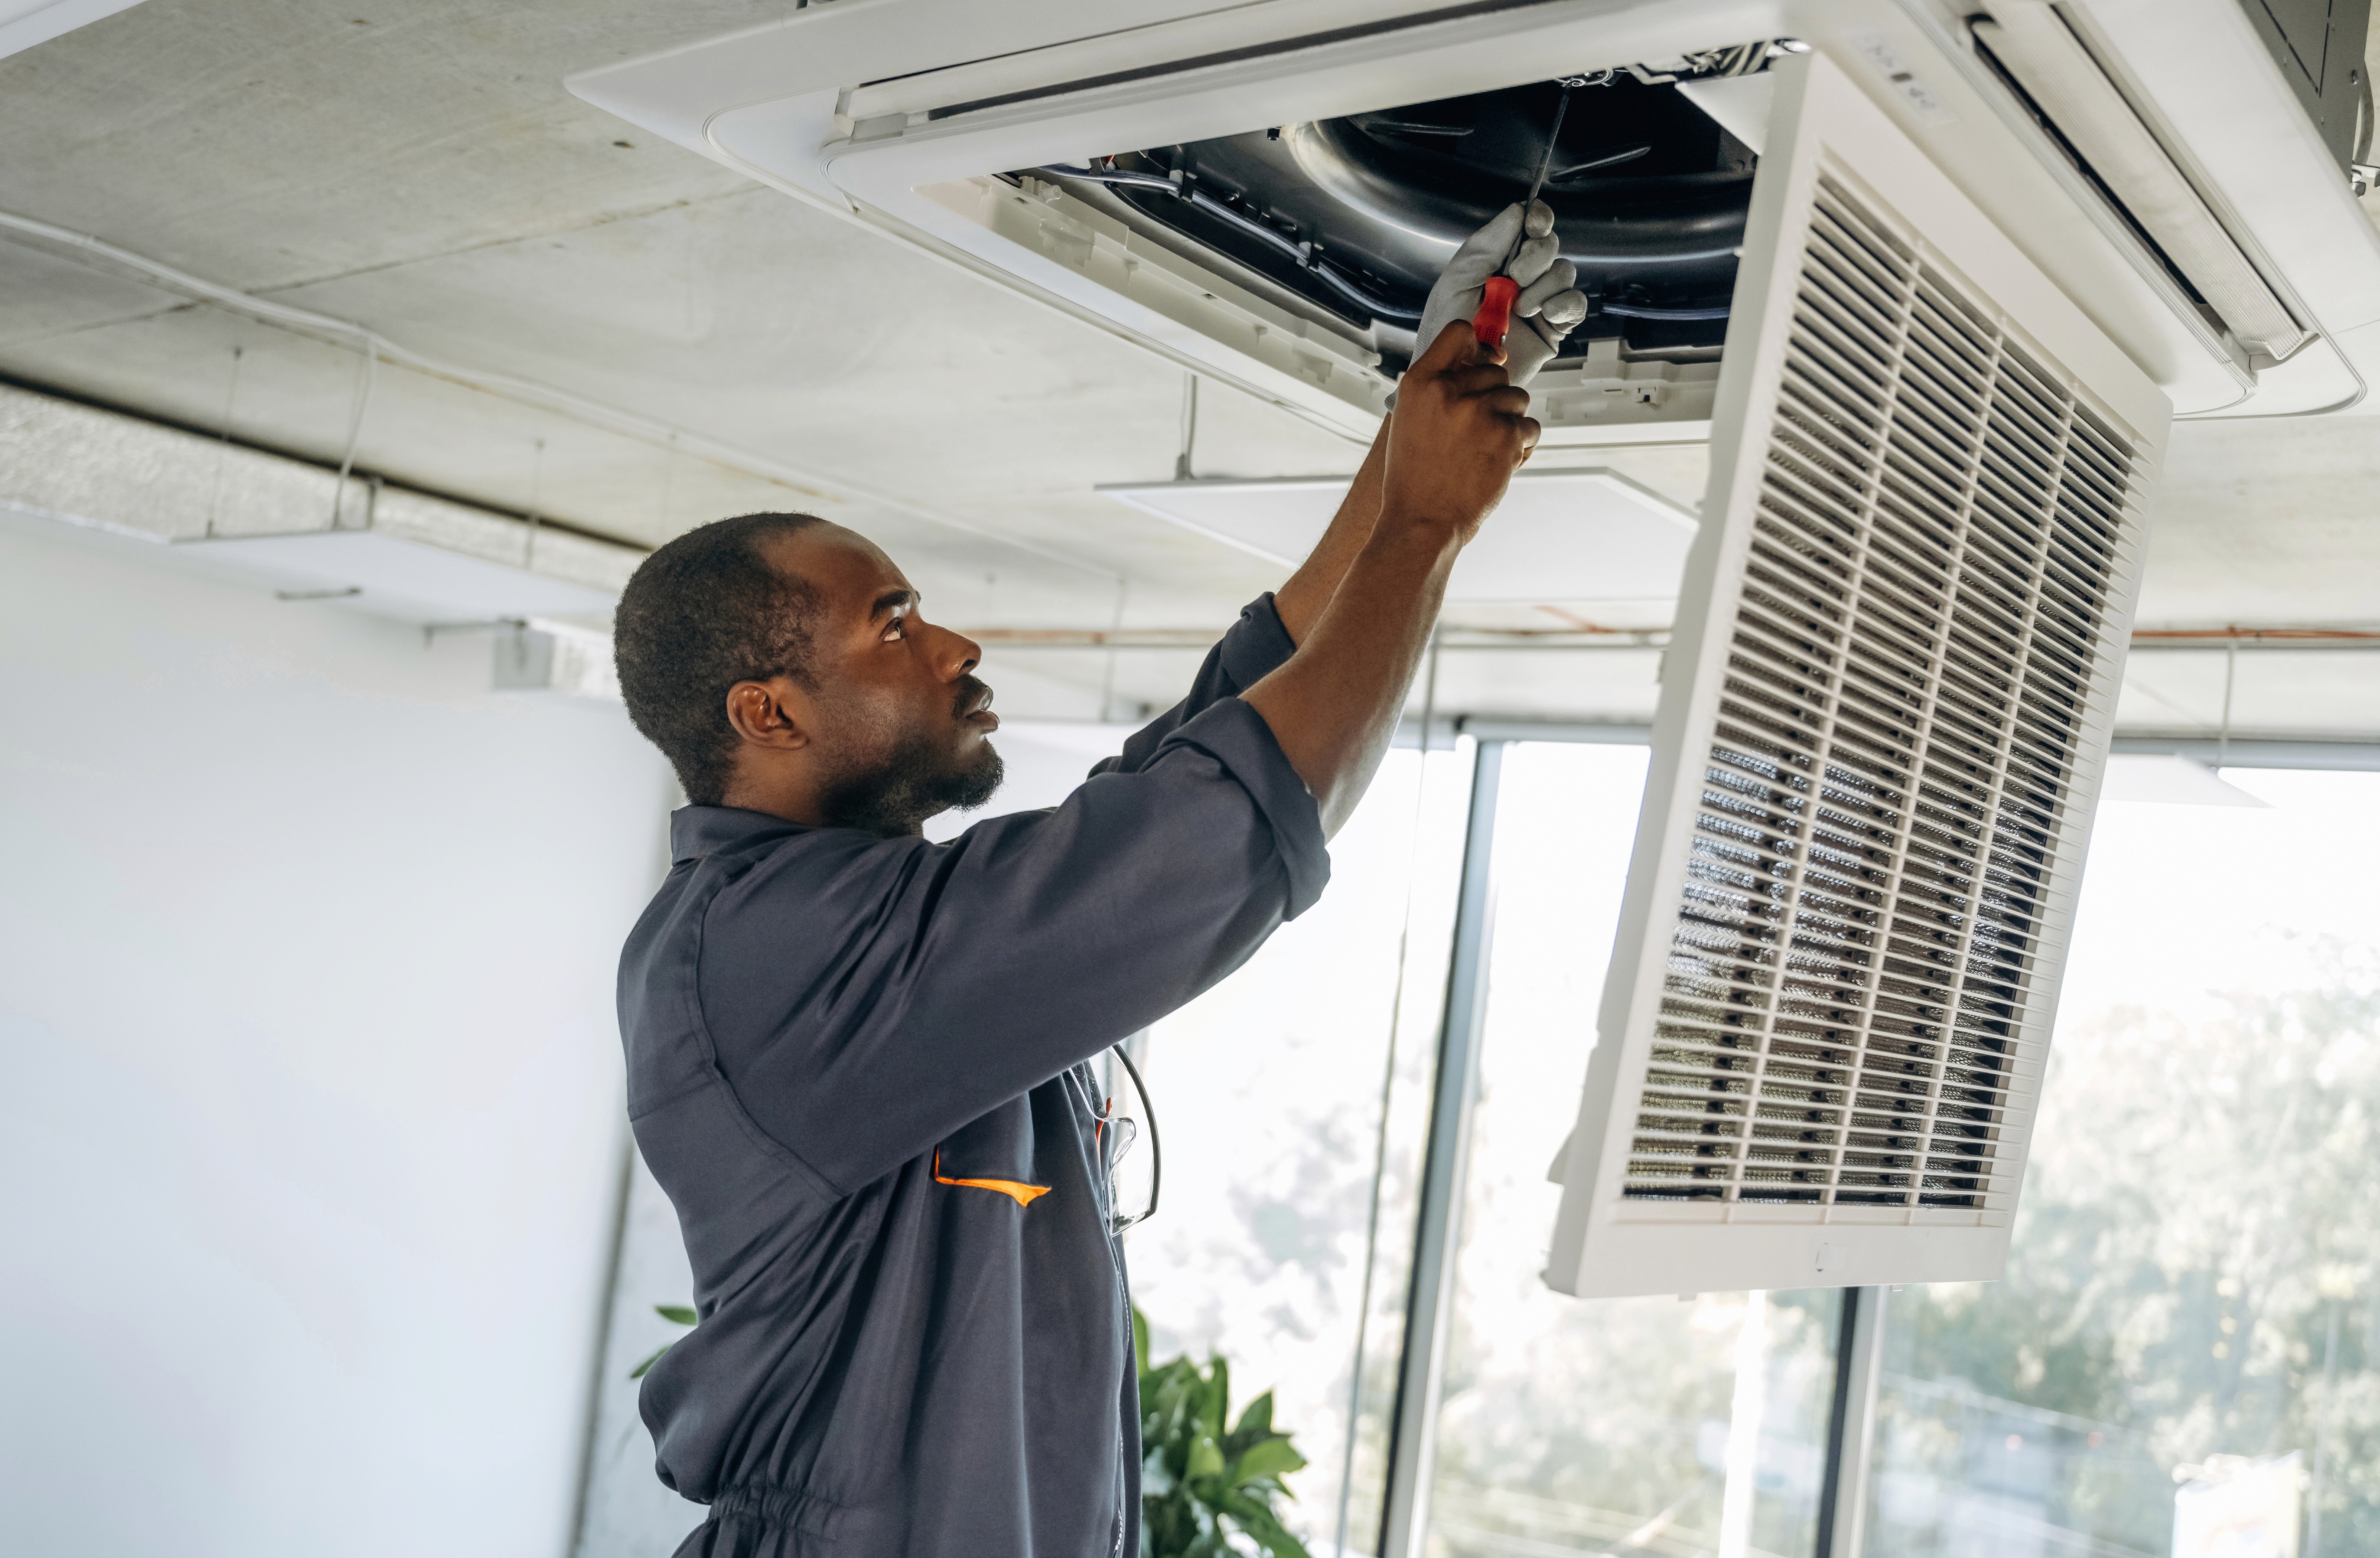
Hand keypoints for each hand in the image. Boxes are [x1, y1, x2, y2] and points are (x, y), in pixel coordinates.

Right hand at [1383, 311, 1539, 545]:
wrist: (1422, 521)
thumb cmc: (1415, 476)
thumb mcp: (1411, 419)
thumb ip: (1440, 387)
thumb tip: (1485, 361)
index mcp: (1420, 382)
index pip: (1459, 333)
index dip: (1477, 345)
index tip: (1485, 359)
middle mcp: (1449, 391)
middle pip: (1495, 371)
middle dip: (1494, 396)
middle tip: (1474, 431)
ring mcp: (1480, 412)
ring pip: (1517, 397)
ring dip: (1509, 421)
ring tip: (1483, 449)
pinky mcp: (1507, 435)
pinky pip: (1529, 426)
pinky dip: (1520, 445)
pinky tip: (1495, 463)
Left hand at [1405, 201, 1589, 392]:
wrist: (1455, 374)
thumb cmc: (1446, 329)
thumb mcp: (1459, 277)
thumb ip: (1487, 243)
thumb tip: (1518, 211)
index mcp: (1499, 259)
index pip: (1530, 227)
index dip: (1539, 219)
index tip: (1535, 224)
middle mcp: (1522, 277)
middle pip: (1550, 246)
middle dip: (1536, 257)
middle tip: (1513, 278)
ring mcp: (1539, 301)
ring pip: (1564, 272)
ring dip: (1544, 286)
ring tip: (1519, 309)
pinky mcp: (1553, 328)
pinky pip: (1575, 304)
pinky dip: (1564, 304)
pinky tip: (1545, 314)